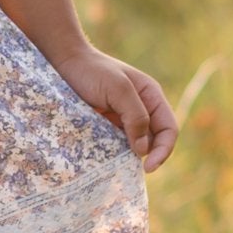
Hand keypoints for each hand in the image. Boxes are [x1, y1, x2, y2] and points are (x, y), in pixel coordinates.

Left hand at [54, 44, 179, 174]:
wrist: (64, 63)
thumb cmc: (92, 71)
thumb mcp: (118, 89)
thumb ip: (136, 116)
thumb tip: (144, 149)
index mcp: (151, 96)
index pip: (168, 128)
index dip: (164, 150)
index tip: (148, 167)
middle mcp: (142, 108)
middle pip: (155, 140)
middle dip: (148, 156)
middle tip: (130, 169)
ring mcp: (124, 118)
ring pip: (137, 145)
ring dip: (130, 156)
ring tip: (117, 165)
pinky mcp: (108, 125)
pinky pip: (118, 144)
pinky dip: (116, 153)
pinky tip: (106, 159)